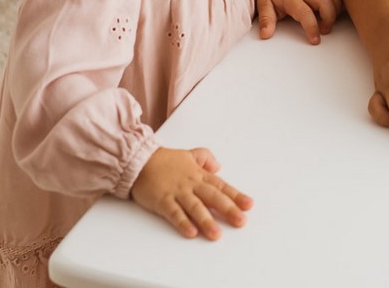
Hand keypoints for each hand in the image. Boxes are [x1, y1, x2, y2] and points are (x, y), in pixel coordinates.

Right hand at [130, 147, 252, 239]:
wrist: (139, 160)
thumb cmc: (165, 160)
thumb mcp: (189, 154)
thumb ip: (205, 157)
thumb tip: (218, 166)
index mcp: (199, 174)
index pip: (221, 186)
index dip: (235, 195)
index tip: (248, 205)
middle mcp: (191, 184)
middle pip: (212, 197)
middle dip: (228, 209)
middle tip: (241, 221)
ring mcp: (177, 192)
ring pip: (195, 207)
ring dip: (207, 221)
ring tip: (216, 234)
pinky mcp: (162, 200)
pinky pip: (174, 213)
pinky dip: (183, 222)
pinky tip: (191, 232)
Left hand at [253, 0, 341, 43]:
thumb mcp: (263, 4)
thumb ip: (266, 20)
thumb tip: (265, 34)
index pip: (305, 13)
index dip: (312, 27)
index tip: (315, 39)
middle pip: (325, 1)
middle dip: (329, 18)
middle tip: (324, 30)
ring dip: (336, 9)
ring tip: (329, 22)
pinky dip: (338, 1)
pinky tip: (334, 12)